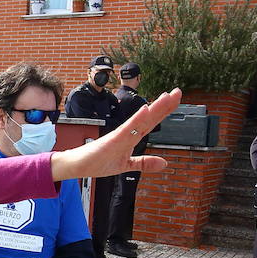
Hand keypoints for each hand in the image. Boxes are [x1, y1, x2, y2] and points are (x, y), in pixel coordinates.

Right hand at [51, 89, 180, 180]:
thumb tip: (164, 163)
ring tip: (166, 97)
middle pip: (149, 116)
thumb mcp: (126, 165)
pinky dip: (137, 118)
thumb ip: (144, 163)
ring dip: (154, 108)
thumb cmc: (98, 162)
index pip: (151, 121)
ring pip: (141, 119)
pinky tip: (145, 110)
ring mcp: (121, 134)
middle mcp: (128, 132)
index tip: (175, 98)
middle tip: (178, 91)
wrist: (78, 166)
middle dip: (164, 105)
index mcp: (132, 137)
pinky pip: (127, 128)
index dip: (164, 110)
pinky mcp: (113, 139)